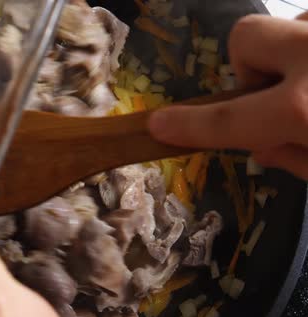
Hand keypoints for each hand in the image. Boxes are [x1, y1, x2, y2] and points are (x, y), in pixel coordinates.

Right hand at [149, 12, 307, 178]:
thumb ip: (296, 158)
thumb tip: (266, 146)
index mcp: (303, 108)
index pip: (225, 120)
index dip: (187, 125)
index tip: (159, 124)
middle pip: (246, 36)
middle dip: (250, 63)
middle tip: (278, 93)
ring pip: (292, 22)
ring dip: (296, 51)